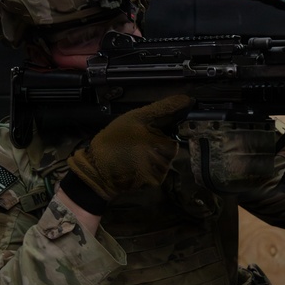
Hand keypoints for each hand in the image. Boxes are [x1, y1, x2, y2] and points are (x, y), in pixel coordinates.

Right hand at [63, 95, 194, 209]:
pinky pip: (159, 174)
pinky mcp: (153, 185)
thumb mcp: (137, 117)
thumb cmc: (115, 139)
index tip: (146, 136)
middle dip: (158, 147)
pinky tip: (137, 166)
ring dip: (155, 158)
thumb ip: (164, 109)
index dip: (160, 136)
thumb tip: (187, 99)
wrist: (97, 168)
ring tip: (136, 155)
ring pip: (166, 163)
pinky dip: (150, 170)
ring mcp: (159, 175)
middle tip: (139, 145)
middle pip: (171, 151)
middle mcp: (164, 161)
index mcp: (162, 143)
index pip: (174, 139)